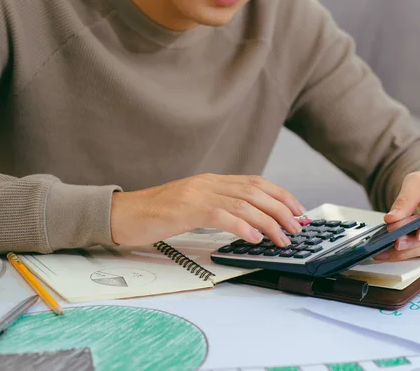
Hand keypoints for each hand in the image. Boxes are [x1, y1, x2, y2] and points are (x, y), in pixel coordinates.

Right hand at [110, 174, 305, 247]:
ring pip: (243, 203)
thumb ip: (218, 206)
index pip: (255, 182)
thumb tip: (248, 220)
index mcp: (212, 181)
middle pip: (255, 191)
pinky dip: (242, 226)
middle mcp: (208, 183)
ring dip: (268, 221)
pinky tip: (254, 238)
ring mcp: (198, 194)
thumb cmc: (157, 214)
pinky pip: (221, 215)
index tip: (297, 210)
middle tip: (297, 227)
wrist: (122, 214)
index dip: (280, 195)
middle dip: (281, 209)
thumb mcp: (192, 205)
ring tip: (282, 237)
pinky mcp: (186, 209)